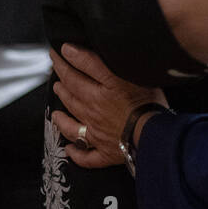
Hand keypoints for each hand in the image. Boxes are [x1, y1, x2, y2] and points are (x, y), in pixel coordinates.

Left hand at [50, 43, 166, 169]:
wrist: (152, 134)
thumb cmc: (143, 101)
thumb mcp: (118, 73)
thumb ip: (92, 61)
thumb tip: (68, 50)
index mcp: (95, 95)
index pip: (72, 76)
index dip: (62, 63)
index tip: (54, 54)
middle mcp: (93, 115)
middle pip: (72, 100)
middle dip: (62, 88)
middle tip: (56, 81)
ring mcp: (98, 136)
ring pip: (73, 127)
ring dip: (62, 119)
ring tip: (55, 114)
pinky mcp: (108, 154)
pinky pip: (88, 157)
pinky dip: (77, 155)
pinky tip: (70, 151)